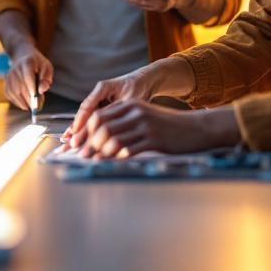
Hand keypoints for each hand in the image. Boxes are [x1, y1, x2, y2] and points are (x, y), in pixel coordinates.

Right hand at [5, 47, 52, 109]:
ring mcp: (9, 75)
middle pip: (21, 87)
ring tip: (32, 106)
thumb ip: (46, 78)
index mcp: (27, 62)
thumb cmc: (37, 64)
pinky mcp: (6, 82)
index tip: (37, 100)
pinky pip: (10, 95)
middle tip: (38, 107)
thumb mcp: (47, 67)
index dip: (31, 89)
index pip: (28, 77)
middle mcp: (15, 69)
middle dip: (29, 99)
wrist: (22, 55)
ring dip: (23, 102)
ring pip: (14, 93)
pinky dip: (17, 101)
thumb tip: (42, 90)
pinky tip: (24, 104)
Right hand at [65, 68, 161, 147]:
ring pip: (86, 118)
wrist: (145, 81)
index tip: (75, 133)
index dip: (80, 120)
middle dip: (76, 129)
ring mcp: (98, 100)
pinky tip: (75, 138)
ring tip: (67, 143)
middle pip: (84, 114)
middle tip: (70, 143)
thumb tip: (108, 128)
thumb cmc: (139, 88)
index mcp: (102, 87)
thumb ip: (118, 113)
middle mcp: (97, 93)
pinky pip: (92, 120)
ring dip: (78, 131)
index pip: (87, 106)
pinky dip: (85, 130)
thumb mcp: (130, 100)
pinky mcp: (102, 107)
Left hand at [75, 102, 239, 159]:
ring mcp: (144, 125)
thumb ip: (124, 123)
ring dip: (99, 152)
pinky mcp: (153, 139)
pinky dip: (116, 158)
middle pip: (102, 126)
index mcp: (130, 105)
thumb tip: (101, 138)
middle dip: (88, 142)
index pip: (98, 116)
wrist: (195, 128)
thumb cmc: (168, 127)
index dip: (85, 131)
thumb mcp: (145, 117)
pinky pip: (128, 149)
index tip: (76, 144)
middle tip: (81, 156)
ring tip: (92, 161)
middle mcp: (135, 112)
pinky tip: (110, 164)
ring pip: (112, 139)